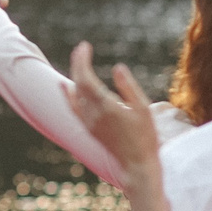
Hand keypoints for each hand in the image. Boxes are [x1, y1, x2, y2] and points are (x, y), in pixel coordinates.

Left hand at [66, 40, 160, 187]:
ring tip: (79, 60)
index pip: (85, 79)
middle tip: (82, 47)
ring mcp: (88, 122)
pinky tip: (65, 86)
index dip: (82, 61)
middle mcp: (92, 114)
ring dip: (75, 75)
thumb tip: (118, 67)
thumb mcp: (143, 109)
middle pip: (78, 83)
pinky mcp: (89, 129)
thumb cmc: (145, 137)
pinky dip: (68, 95)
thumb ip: (129, 87)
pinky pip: (74, 108)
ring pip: (75, 94)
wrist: (137, 164)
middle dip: (78, 63)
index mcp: (106, 107)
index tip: (84, 46)